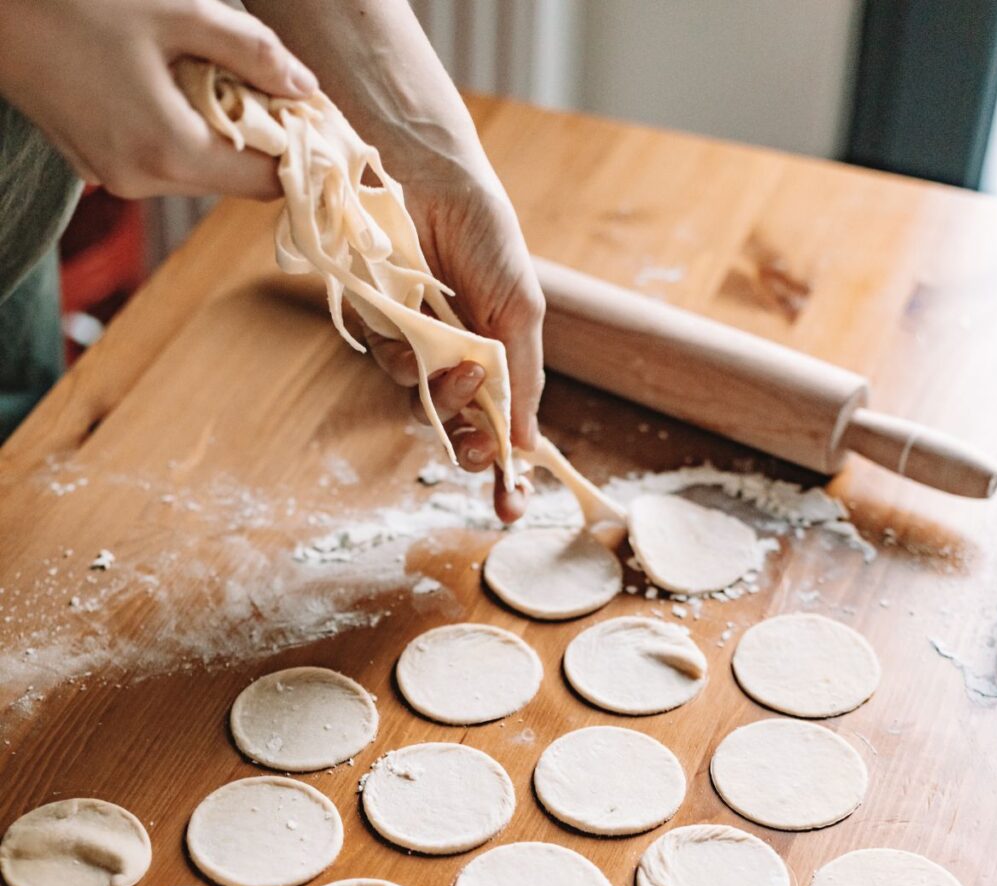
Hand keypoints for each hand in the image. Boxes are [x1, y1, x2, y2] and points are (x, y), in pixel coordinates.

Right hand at [0, 0, 315, 198]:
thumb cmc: (77, 1)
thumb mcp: (176, 13)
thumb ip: (250, 52)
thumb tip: (305, 86)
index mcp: (168, 150)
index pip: (262, 183)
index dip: (297, 155)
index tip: (315, 121)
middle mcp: (143, 181)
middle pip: (232, 183)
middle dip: (261, 142)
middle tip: (275, 89)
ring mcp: (115, 180)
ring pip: (197, 171)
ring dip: (219, 134)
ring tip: (219, 78)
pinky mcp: (96, 167)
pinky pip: (160, 160)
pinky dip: (181, 132)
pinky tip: (174, 87)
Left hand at [347, 162, 544, 522]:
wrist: (425, 174)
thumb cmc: (483, 233)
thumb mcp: (520, 308)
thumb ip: (522, 375)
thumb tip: (528, 444)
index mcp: (499, 359)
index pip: (505, 427)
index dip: (506, 473)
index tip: (509, 511)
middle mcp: (457, 360)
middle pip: (464, 429)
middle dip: (472, 448)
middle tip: (477, 447)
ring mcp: (417, 346)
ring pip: (424, 405)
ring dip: (442, 401)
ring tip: (455, 369)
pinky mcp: (377, 327)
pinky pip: (389, 366)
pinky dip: (405, 364)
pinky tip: (417, 344)